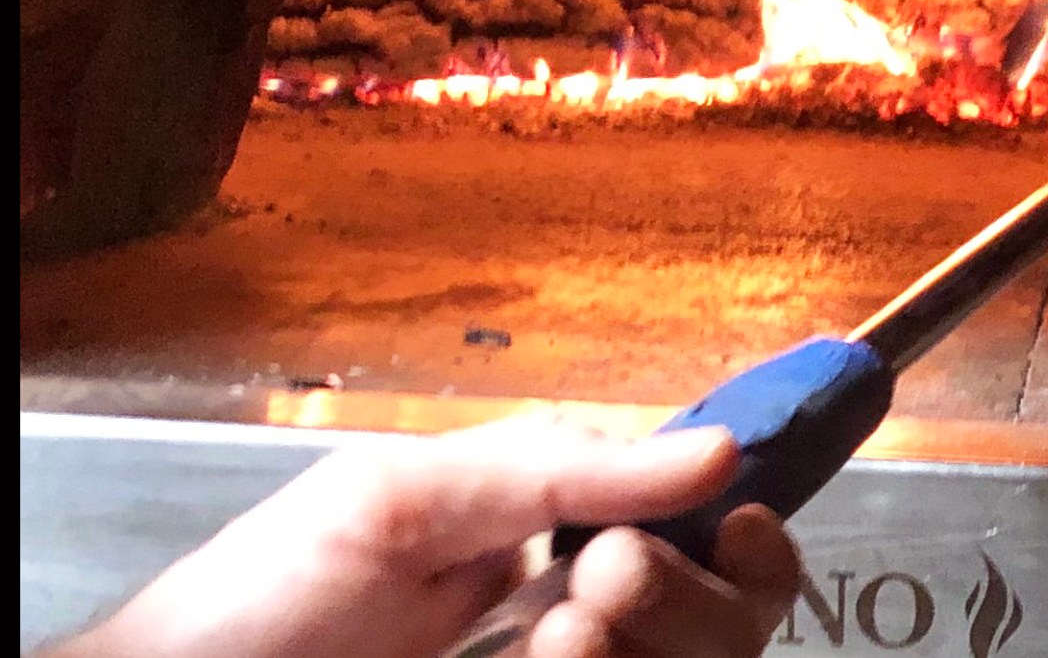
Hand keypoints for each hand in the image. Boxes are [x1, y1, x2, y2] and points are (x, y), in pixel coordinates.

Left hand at [47, 412, 802, 657]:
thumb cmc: (258, 603)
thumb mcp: (403, 497)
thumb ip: (558, 467)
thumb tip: (719, 448)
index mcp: (562, 543)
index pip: (715, 543)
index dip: (749, 538)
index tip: (741, 525)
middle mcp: (582, 629)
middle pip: (731, 624)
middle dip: (690, 597)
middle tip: (595, 584)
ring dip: (647, 647)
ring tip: (552, 643)